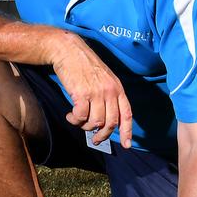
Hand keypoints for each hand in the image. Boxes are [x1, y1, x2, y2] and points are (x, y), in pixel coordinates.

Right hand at [45, 32, 132, 147]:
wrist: (69, 51)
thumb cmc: (85, 65)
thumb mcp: (104, 78)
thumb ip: (108, 96)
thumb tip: (105, 119)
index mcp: (117, 88)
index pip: (126, 114)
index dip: (127, 131)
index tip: (127, 145)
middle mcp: (109, 91)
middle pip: (110, 123)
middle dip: (102, 135)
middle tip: (95, 139)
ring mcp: (96, 93)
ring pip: (95, 122)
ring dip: (84, 126)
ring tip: (77, 120)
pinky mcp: (81, 94)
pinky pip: (80, 116)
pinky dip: (74, 120)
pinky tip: (70, 115)